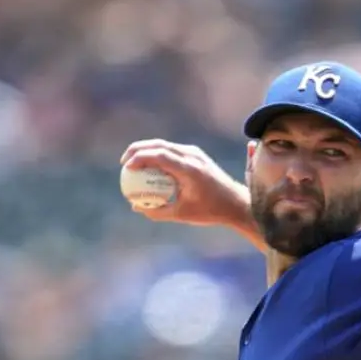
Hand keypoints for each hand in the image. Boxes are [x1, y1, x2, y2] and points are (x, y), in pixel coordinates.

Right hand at [119, 139, 249, 226]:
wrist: (236, 203)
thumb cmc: (210, 211)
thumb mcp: (181, 214)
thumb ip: (157, 211)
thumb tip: (135, 207)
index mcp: (189, 170)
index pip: (159, 155)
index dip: (139, 158)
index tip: (126, 168)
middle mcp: (193, 157)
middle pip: (160, 145)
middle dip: (138, 149)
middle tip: (124, 162)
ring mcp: (196, 153)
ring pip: (166, 145)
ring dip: (148, 151)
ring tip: (133, 162)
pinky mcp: (197, 155)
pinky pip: (173, 151)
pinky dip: (159, 155)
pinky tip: (150, 167)